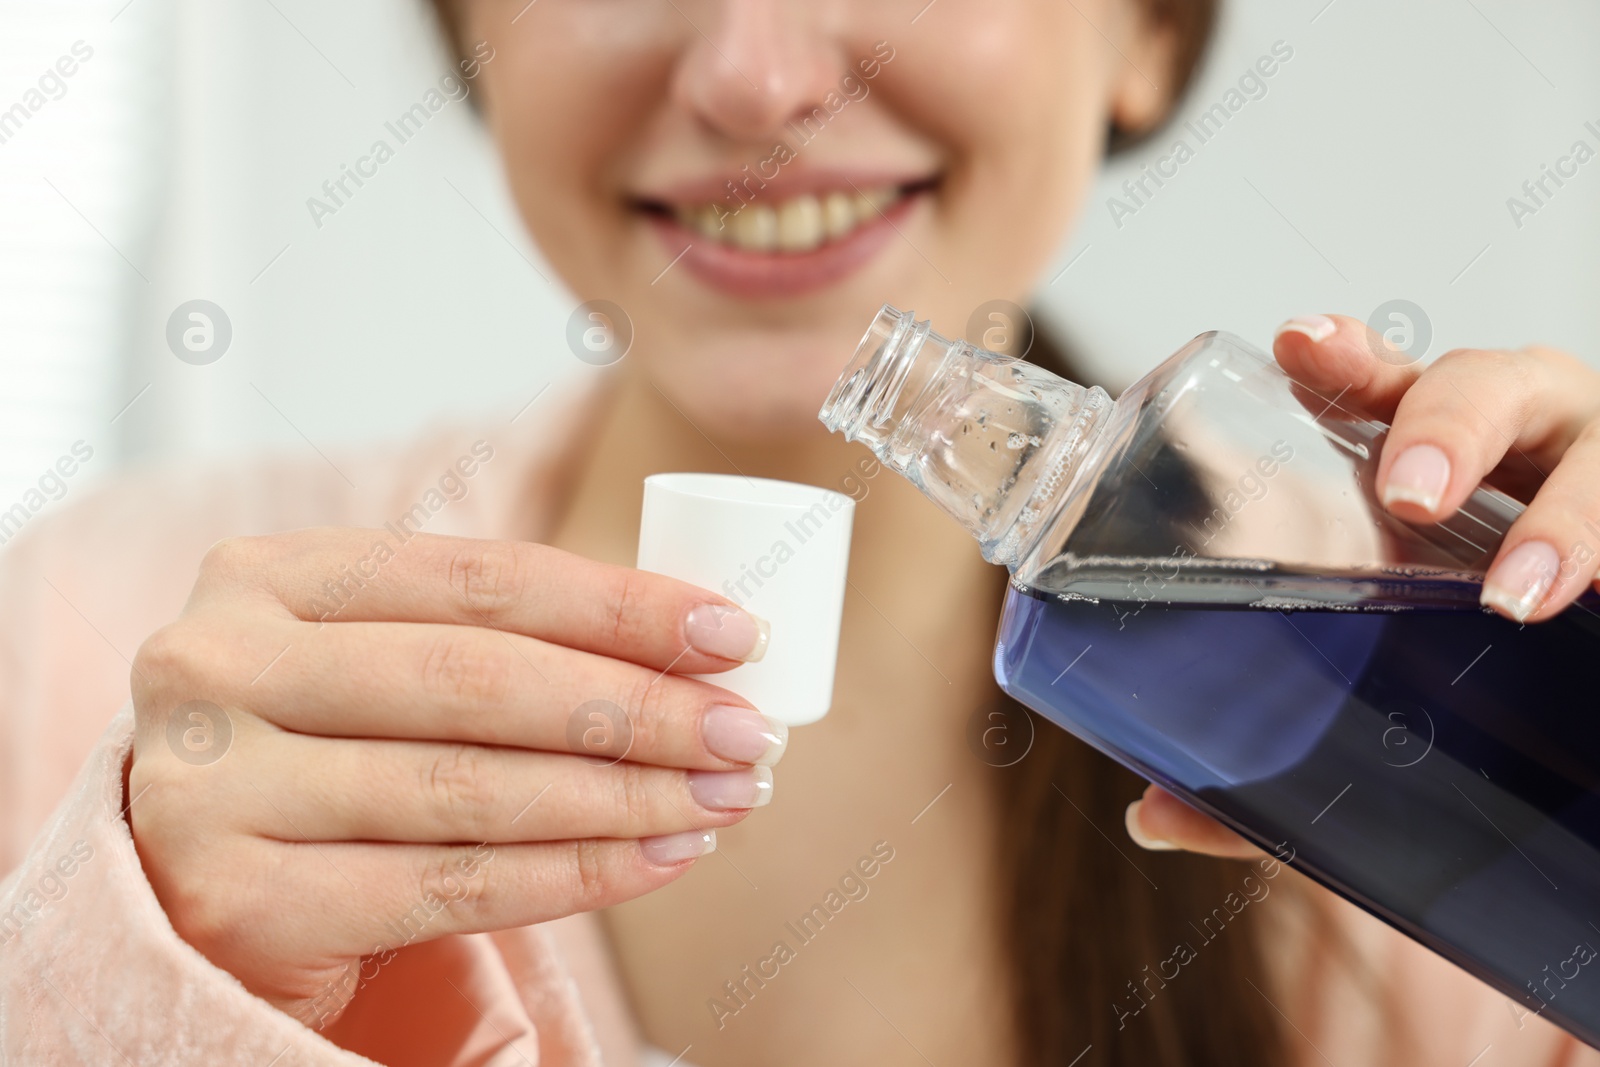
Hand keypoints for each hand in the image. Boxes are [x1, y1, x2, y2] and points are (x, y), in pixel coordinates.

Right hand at [129, 530, 784, 1026]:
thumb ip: (500, 644)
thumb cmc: (328, 758)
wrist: (201, 892)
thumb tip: (697, 648)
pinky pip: (451, 885)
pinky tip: (659, 858)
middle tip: (745, 730)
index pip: (477, 578)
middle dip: (639, 705)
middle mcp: (217, 666)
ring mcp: (211, 788)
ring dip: (626, 796)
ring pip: (474, 788)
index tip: (733, 631)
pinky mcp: (237, 902)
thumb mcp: (385, 670)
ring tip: (723, 798)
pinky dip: (576, 873)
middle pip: (480, 680)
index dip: (619, 604)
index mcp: (267, 576)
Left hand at [1127, 312, 1599, 858]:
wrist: (1583, 706)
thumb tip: (1158, 815)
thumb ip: (1273, 738)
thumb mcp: (1376, 671)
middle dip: (1449, 426)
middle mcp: (1524, 446)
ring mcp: (1599, 485)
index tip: (1298, 346)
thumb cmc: (1463, 653)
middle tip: (1407, 492)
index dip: (1346, 358)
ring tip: (1521, 591)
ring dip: (1567, 518)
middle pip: (1495, 387)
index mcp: (1433, 454)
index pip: (1385, 382)